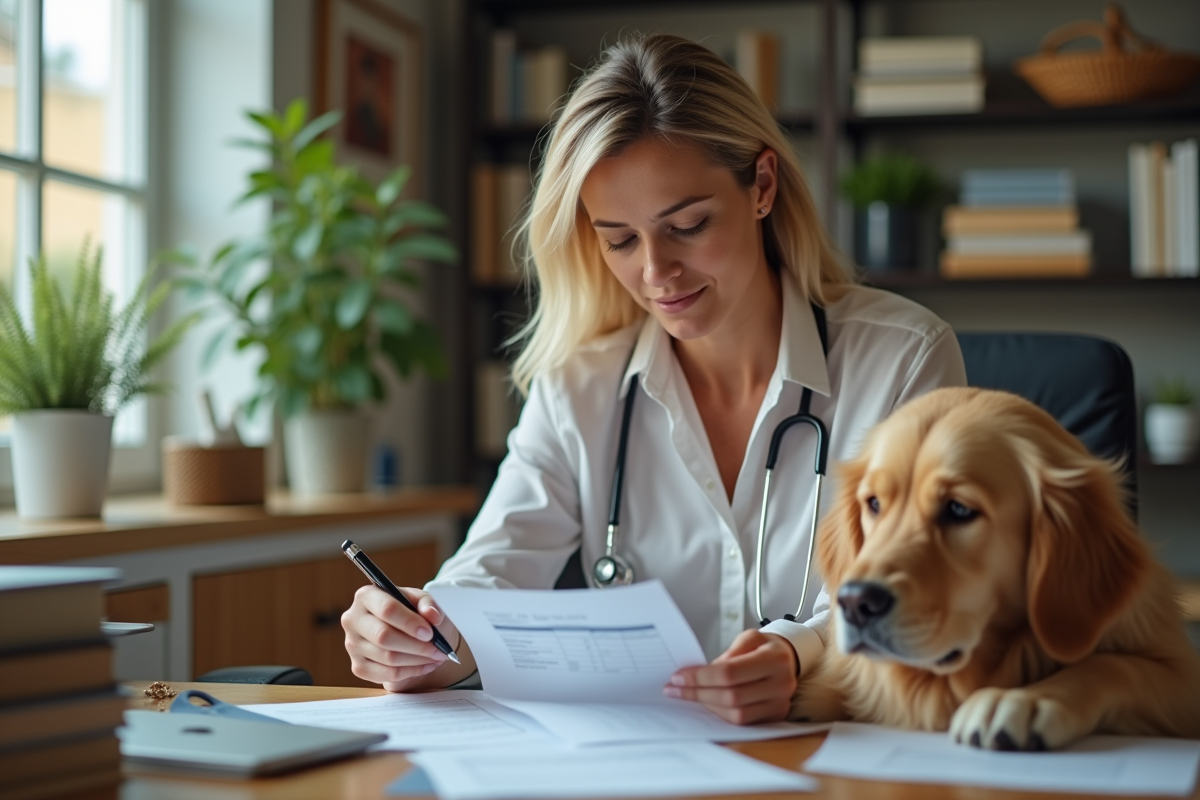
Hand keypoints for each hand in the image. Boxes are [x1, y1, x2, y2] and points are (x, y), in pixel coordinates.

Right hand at [342, 585, 460, 690]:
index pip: (387, 609)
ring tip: (436, 656)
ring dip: (417, 660)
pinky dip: (410, 672)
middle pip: (384, 637)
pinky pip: (386, 674)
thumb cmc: (412, 612)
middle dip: (416, 646)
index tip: (429, 633)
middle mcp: (353, 619)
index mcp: (366, 596)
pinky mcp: (358, 666)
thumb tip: (432, 615)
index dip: (410, 622)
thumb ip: (428, 604)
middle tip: (438, 649)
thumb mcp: (421, 600)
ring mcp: (352, 645)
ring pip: (387, 658)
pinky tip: (425, 665)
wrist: (407, 632)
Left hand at [663, 630, 798, 724]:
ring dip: (707, 705)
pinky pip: (742, 721)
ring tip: (689, 695)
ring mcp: (780, 703)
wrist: (788, 659)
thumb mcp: (749, 638)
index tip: (679, 677)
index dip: (701, 677)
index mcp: (774, 659)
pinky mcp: (775, 716)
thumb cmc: (765, 647)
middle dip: (698, 692)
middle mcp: (781, 684)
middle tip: (676, 688)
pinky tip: (707, 703)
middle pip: (731, 696)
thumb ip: (728, 653)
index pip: (730, 672)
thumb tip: (702, 672)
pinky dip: (721, 713)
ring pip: (736, 713)